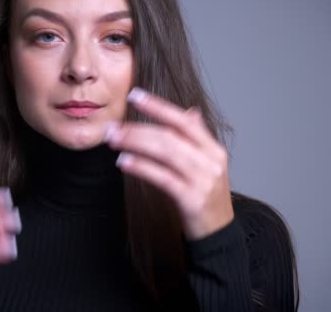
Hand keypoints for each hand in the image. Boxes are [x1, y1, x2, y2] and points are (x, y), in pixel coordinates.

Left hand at [104, 87, 233, 239]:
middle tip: (112, 126)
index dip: (159, 106)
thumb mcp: (206, 165)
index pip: (184, 120)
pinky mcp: (193, 199)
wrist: (218, 234)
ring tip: (113, 140)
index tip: (135, 95)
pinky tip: (124, 161)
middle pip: (171, 136)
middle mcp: (211, 161)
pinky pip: (163, 178)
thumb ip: (197, 138)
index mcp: (213, 149)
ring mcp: (204, 180)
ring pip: (166, 153)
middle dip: (138, 128)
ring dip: (136, 143)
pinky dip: (142, 167)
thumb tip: (190, 111)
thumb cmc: (205, 198)